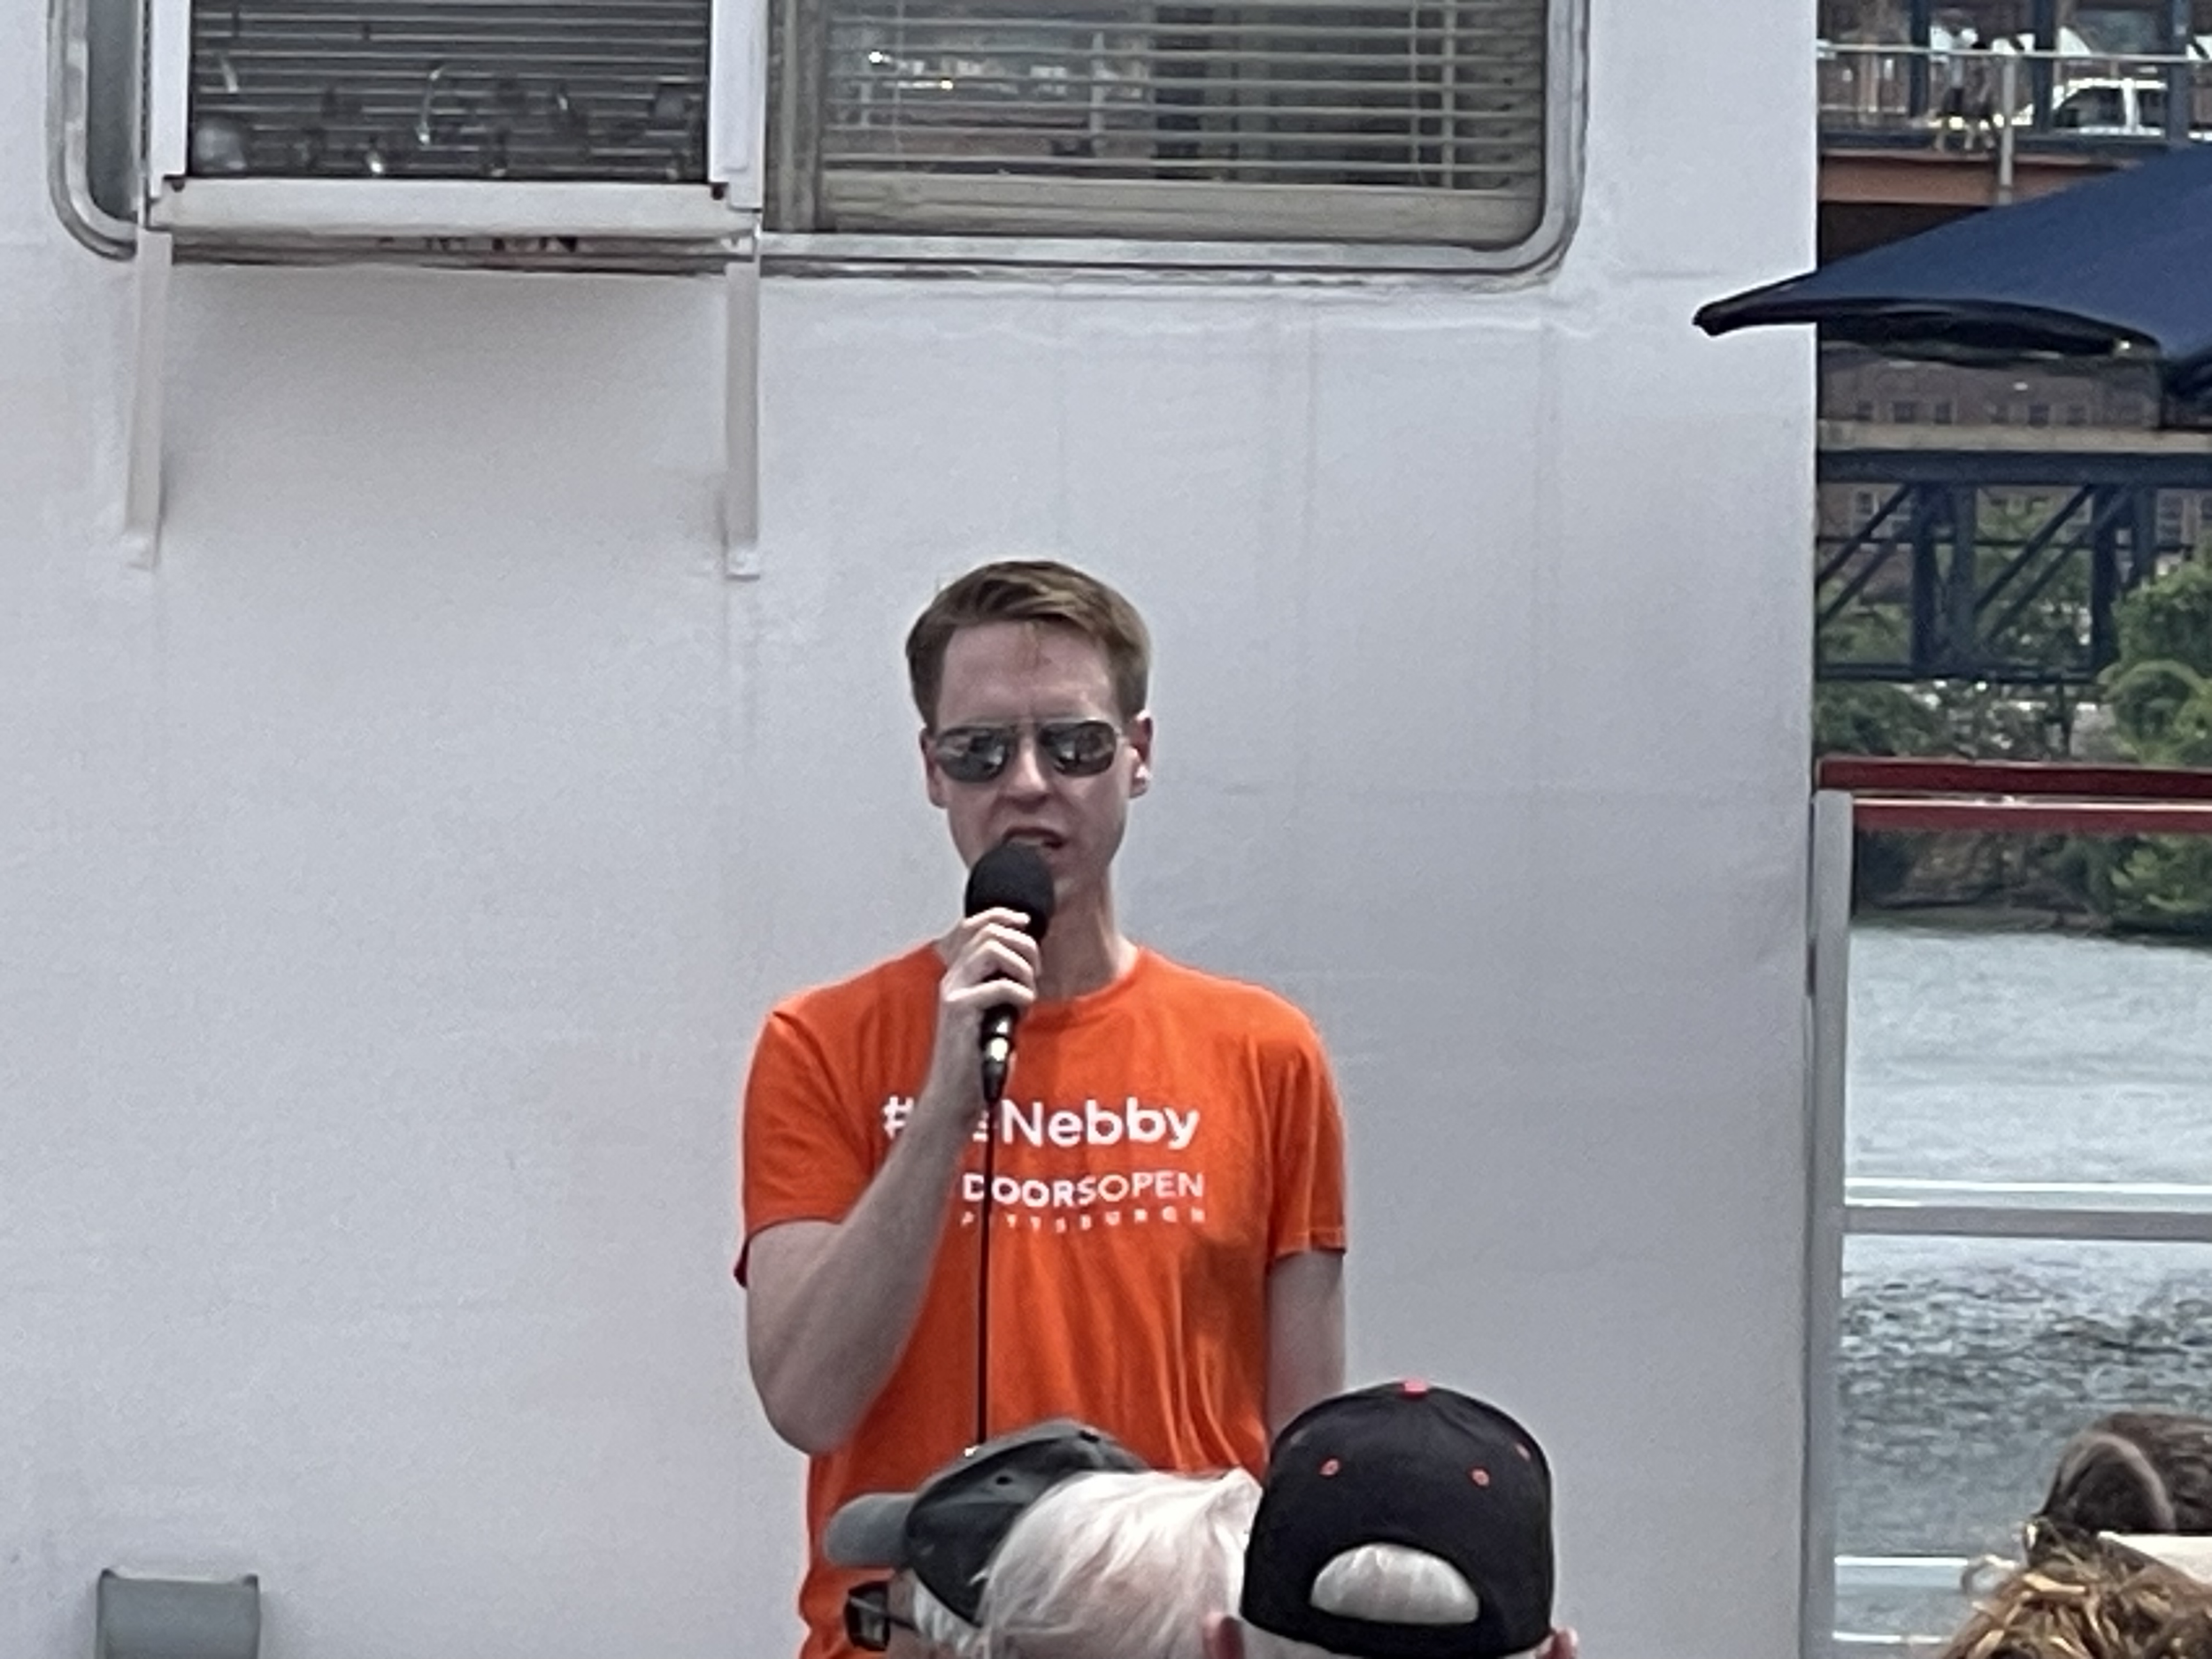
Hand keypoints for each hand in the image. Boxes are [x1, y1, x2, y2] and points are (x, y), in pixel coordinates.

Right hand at [915, 908, 1040, 1131]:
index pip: (974, 925)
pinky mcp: (959, 1012)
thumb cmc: (980, 1059)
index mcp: (959, 975)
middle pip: (989, 932)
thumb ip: (1005, 985)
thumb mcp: (997, 1013)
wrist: (958, 1096)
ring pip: (992, 950)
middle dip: (1023, 944)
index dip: (1003, 915)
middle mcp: (952, 978)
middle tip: (1036, 970)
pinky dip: (1021, 993)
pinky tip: (1023, 1009)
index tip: (1027, 921)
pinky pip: (998, 985)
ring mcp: (953, 993)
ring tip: (1028, 991)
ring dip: (1022, 966)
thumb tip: (1030, 961)